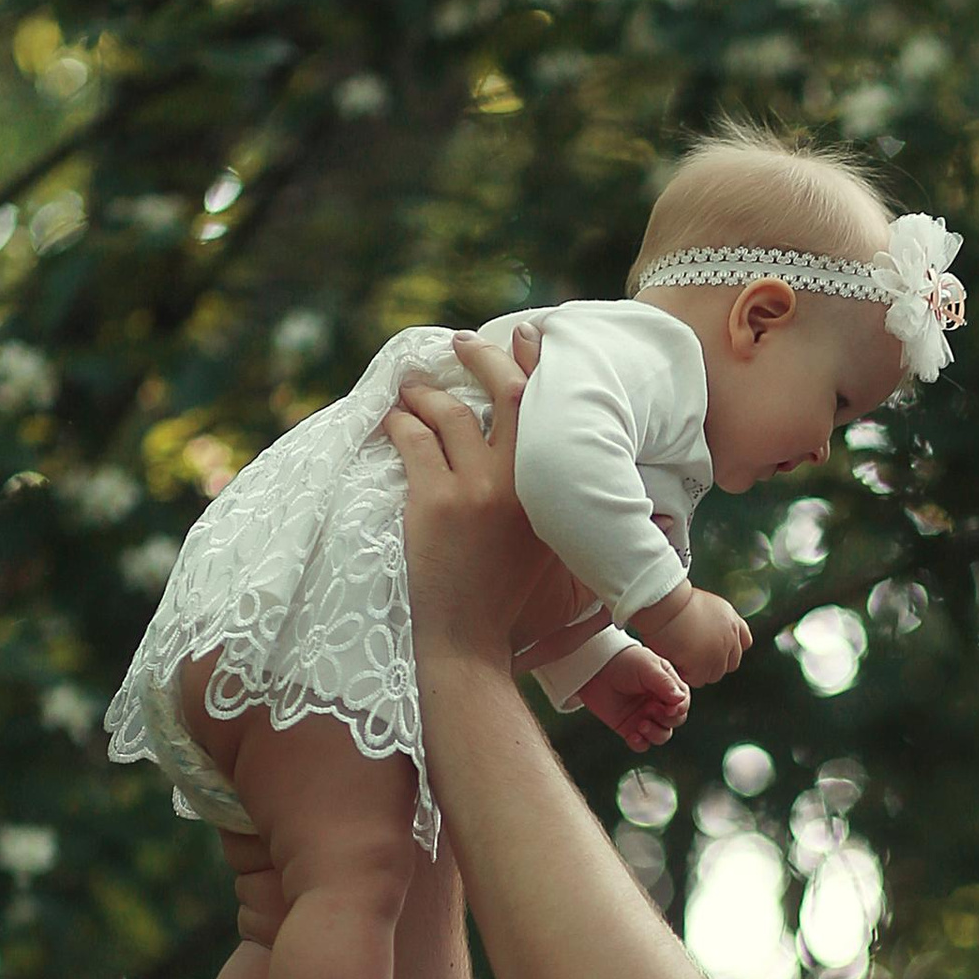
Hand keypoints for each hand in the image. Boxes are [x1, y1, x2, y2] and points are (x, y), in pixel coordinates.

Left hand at [391, 324, 548, 667]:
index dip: (534, 364)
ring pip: (448, 412)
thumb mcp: (554, 553)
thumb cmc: (509, 605)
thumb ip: (564, 510)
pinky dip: (399, 424)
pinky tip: (390, 421)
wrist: (467, 643)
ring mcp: (477, 490)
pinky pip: (412, 440)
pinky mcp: (434, 502)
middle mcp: (523, 483)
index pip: (550, 409)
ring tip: (411, 389)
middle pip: (505, 393)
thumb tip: (588, 479)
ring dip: (425, 393)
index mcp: (555, 492)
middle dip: (480, 357)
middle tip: (459, 343)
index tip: (523, 335)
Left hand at [579, 645, 690, 749]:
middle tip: (650, 710)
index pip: (683, 703)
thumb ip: (664, 683)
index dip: (679, 709)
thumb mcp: (647, 667)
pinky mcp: (629, 728)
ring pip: (662, 736)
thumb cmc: (623, 661)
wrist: (594, 668)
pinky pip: (642, 744)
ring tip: (641, 724)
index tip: (670, 708)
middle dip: (666, 720)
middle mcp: (659, 703)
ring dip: (655, 734)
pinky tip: (633, 736)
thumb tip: (680, 699)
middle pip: (675, 722)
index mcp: (668, 687)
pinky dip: (640, 744)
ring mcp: (645, 717)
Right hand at [651, 588, 752, 691]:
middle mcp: (730, 637)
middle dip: (713, 663)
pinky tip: (676, 660)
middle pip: (730, 664)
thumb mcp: (705, 603)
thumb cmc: (674, 601)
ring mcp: (718, 652)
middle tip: (692, 656)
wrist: (665, 602)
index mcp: (731, 620)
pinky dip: (686, 674)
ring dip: (698, 671)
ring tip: (681, 656)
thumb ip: (714, 620)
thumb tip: (709, 633)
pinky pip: (697, 679)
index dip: (729, 649)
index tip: (714, 649)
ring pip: (714, 675)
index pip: (744, 642)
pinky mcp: (703, 664)